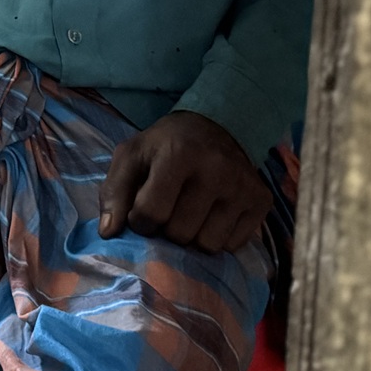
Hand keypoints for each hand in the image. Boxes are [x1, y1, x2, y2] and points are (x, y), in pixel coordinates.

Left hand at [97, 111, 270, 253]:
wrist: (215, 126)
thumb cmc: (165, 146)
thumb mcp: (131, 156)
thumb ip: (113, 192)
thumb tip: (108, 233)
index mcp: (179, 153)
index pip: (150, 214)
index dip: (139, 220)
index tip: (142, 209)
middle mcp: (216, 169)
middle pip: (180, 233)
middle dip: (166, 229)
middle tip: (169, 209)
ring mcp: (243, 186)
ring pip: (208, 245)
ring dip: (192, 237)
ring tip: (189, 213)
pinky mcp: (262, 201)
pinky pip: (233, 245)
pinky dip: (217, 237)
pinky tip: (212, 214)